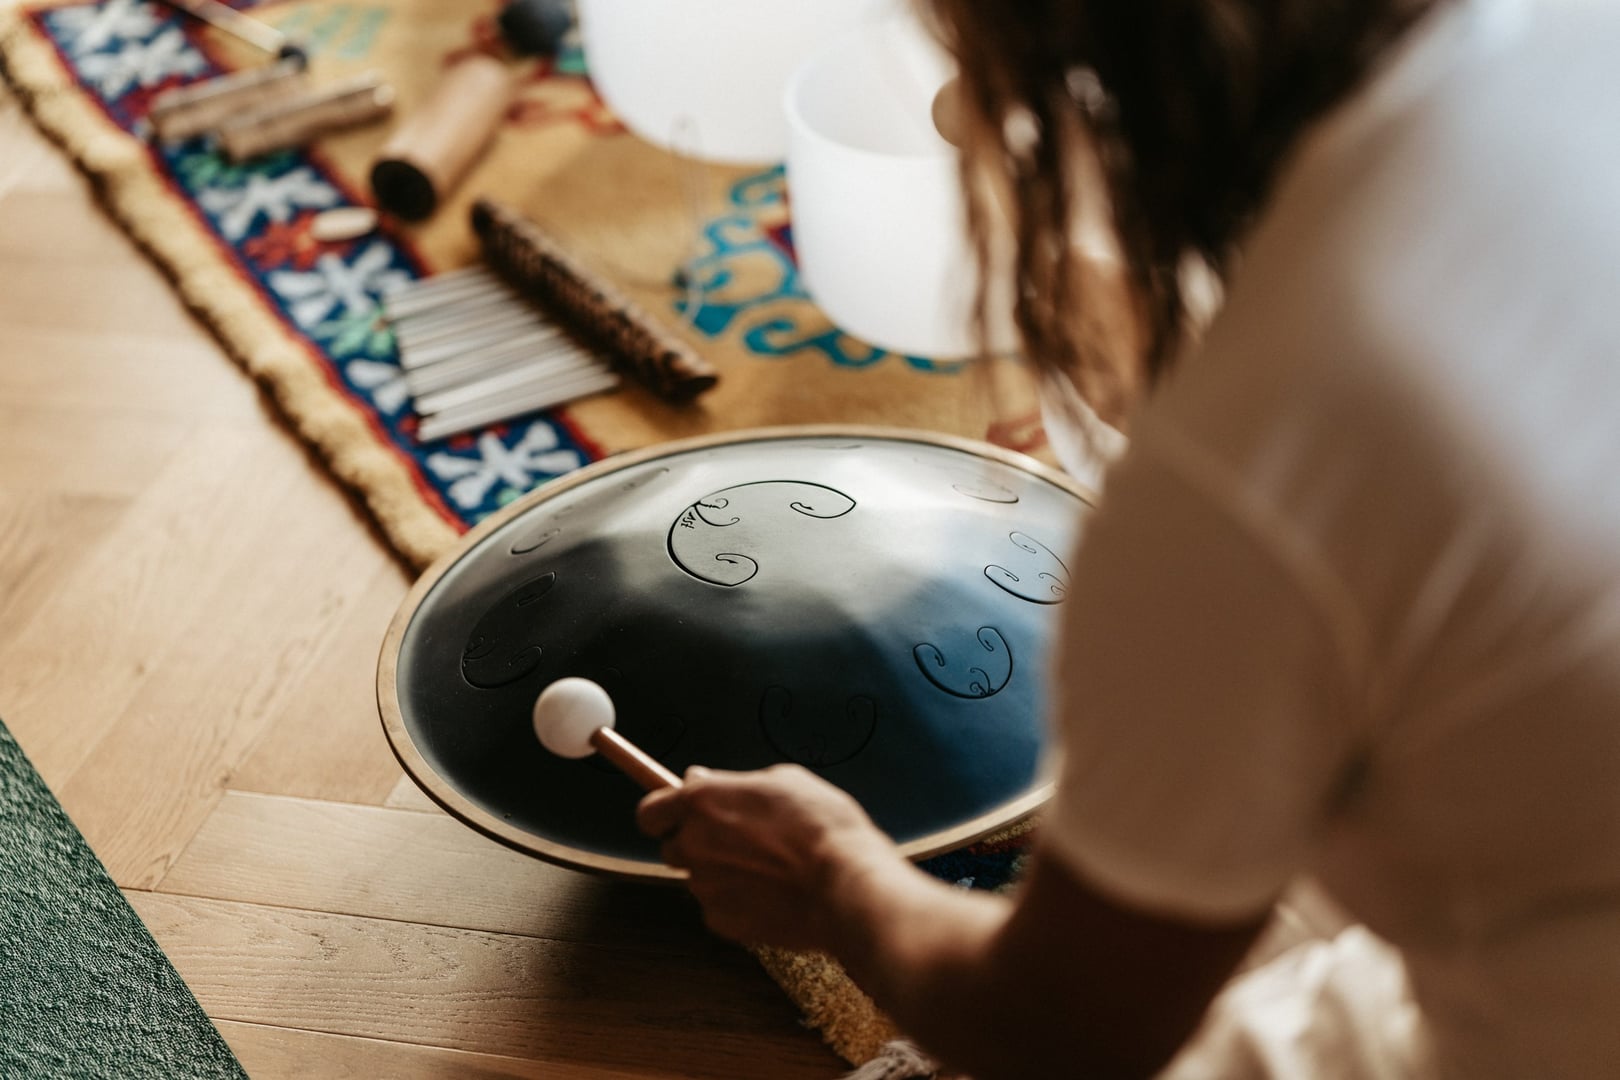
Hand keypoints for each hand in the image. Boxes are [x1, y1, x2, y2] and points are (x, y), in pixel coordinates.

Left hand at [636, 763, 899, 949]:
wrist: (846, 886)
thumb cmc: (822, 826)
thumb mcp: (784, 780)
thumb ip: (733, 783)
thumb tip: (702, 781)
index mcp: (702, 802)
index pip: (650, 812)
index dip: (665, 813)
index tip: (683, 813)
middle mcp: (693, 845)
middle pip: (673, 847)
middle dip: (696, 843)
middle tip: (737, 840)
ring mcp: (704, 887)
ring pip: (701, 879)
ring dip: (722, 873)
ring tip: (769, 868)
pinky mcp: (721, 922)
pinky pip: (720, 907)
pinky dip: (738, 901)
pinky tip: (773, 894)